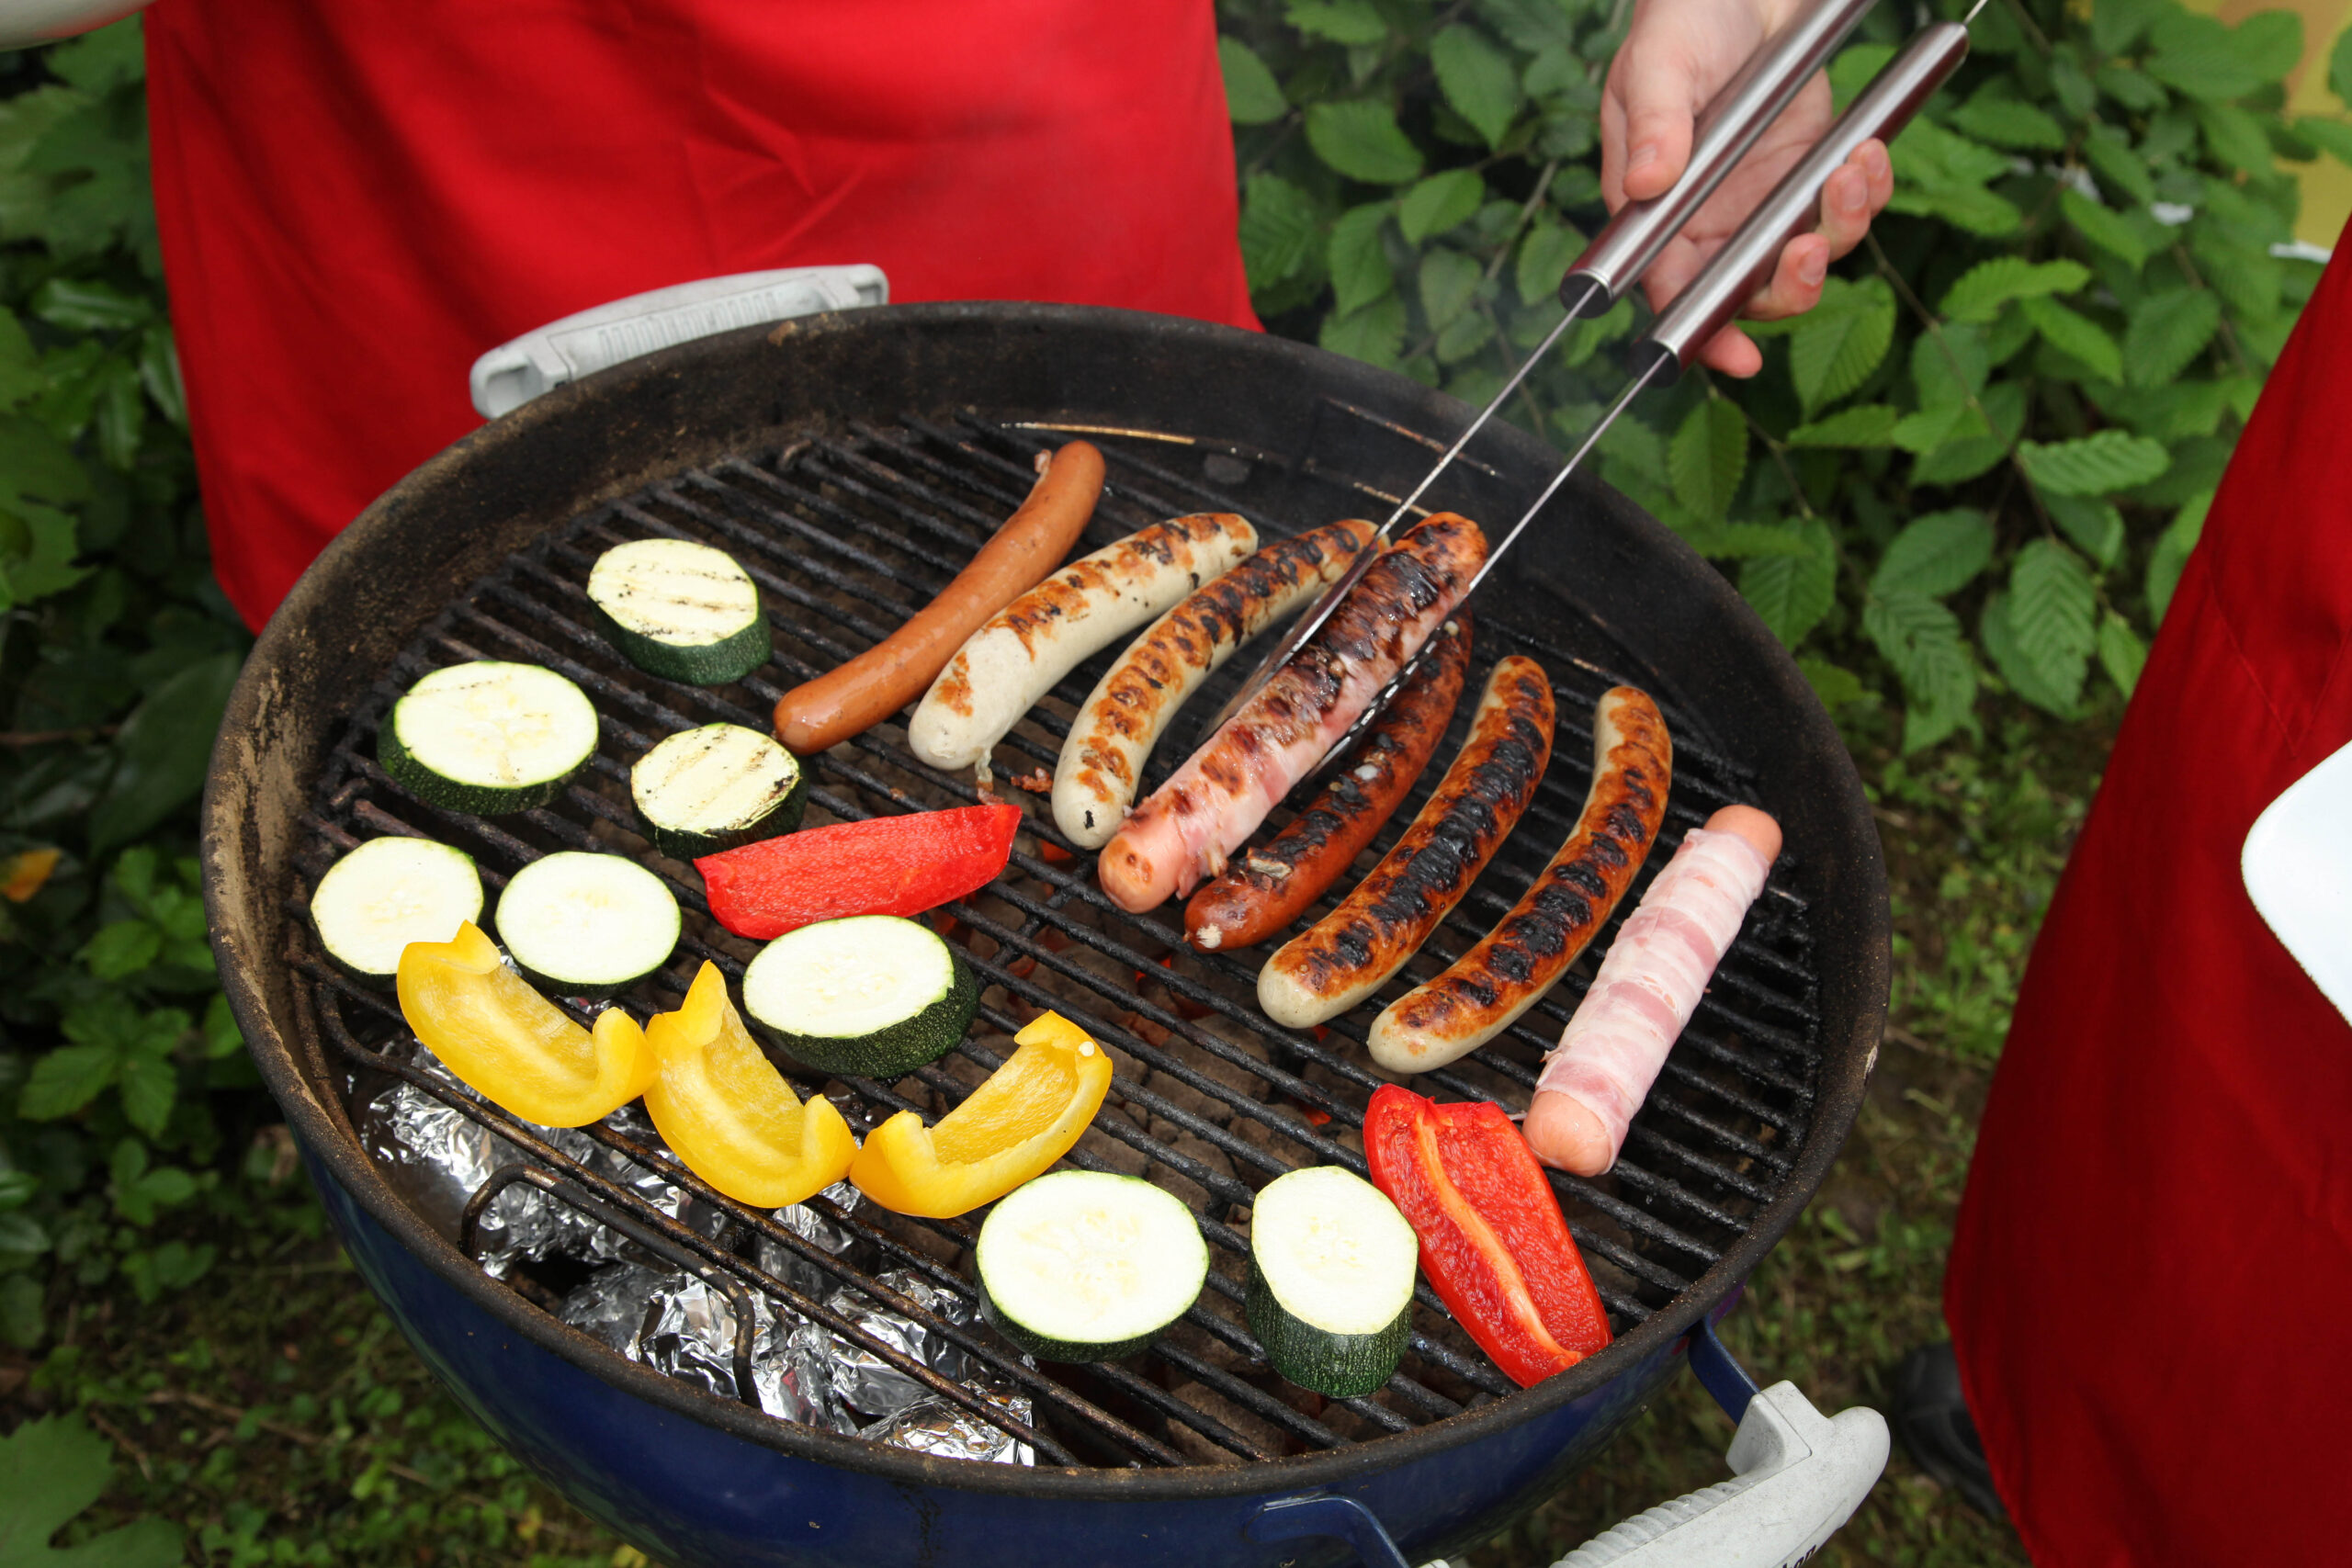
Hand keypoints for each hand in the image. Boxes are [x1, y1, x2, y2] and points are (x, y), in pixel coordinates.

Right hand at [1600, 0, 1894, 376]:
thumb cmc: (1682, 21)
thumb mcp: (1657, 64)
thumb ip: (1653, 123)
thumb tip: (1646, 183)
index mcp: (1657, 214)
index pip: (1672, 292)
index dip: (1704, 336)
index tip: (1739, 359)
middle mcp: (1711, 223)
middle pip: (1751, 294)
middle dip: (1788, 289)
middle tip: (1806, 251)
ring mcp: (1765, 203)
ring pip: (1809, 257)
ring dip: (1838, 229)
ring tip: (1849, 171)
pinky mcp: (1811, 173)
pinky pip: (1848, 209)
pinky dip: (1867, 191)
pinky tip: (1867, 151)